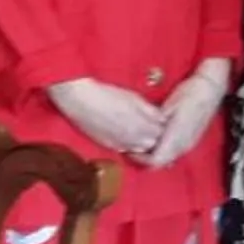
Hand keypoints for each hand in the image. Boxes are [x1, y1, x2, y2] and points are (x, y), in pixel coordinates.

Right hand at [48, 78, 162, 157]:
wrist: (82, 100)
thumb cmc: (108, 94)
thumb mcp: (134, 98)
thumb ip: (150, 111)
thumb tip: (161, 117)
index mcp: (143, 126)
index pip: (161, 131)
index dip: (160, 124)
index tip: (159, 118)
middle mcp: (134, 139)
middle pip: (152, 143)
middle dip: (154, 134)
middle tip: (150, 123)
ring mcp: (121, 144)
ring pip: (139, 148)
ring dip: (142, 140)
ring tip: (137, 127)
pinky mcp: (109, 145)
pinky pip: (125, 148)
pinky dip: (128, 143)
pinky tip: (123, 131)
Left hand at [140, 70, 227, 169]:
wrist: (210, 89)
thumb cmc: (191, 93)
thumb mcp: (169, 107)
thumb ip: (156, 123)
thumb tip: (142, 132)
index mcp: (176, 138)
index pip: (155, 161)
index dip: (141, 159)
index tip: (131, 150)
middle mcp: (184, 145)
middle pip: (161, 163)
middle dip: (146, 158)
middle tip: (135, 147)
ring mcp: (189, 144)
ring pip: (168, 158)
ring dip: (156, 154)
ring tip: (144, 142)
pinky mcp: (192, 140)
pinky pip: (175, 151)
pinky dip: (164, 149)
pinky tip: (158, 138)